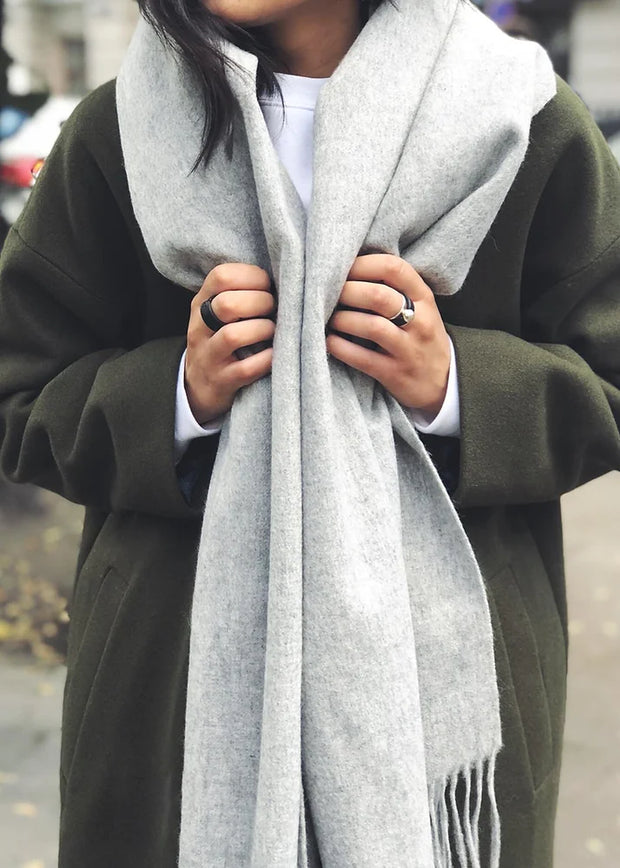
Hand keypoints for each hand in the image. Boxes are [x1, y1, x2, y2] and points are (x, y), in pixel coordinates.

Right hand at [185, 263, 275, 423]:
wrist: (198, 386)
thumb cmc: (220, 340)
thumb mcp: (218, 314)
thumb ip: (240, 293)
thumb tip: (284, 277)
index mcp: (201, 303)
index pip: (221, 276)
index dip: (251, 276)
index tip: (268, 286)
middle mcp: (200, 328)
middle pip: (226, 304)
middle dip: (260, 302)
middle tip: (274, 310)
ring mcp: (209, 357)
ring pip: (233, 336)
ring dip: (263, 330)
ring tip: (273, 331)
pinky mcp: (222, 381)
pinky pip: (245, 369)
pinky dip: (266, 359)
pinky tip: (275, 354)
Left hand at [326, 254, 450, 416]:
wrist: (443, 384)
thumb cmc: (420, 337)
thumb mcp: (420, 307)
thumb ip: (394, 288)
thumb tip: (348, 267)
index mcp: (424, 298)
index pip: (393, 268)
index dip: (362, 264)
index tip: (343, 268)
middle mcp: (420, 322)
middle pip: (378, 296)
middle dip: (346, 291)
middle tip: (329, 294)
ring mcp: (408, 350)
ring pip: (370, 326)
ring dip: (342, 319)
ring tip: (330, 318)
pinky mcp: (394, 374)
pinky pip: (362, 358)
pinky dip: (339, 347)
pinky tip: (330, 341)